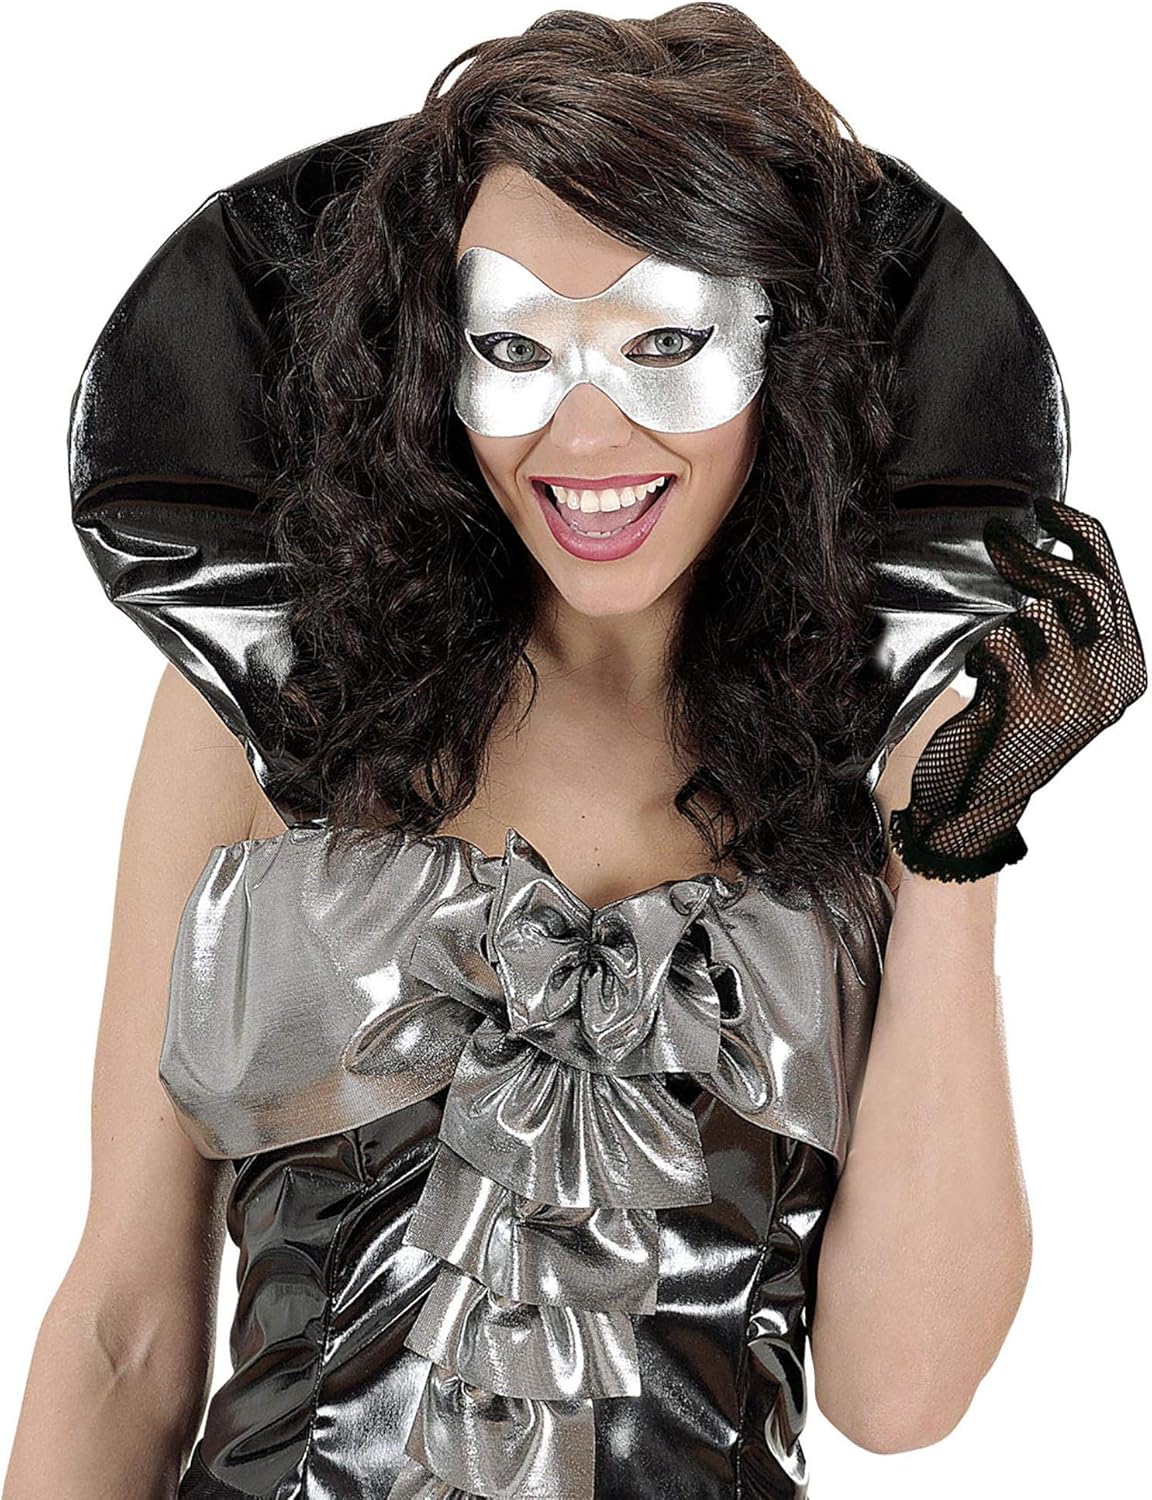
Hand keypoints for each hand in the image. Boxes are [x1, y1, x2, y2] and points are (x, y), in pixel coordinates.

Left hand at [889, 496, 1146, 881]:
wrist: (972, 808)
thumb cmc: (1009, 737)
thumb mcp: (1057, 681)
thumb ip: (1068, 628)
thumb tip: (1041, 550)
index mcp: (1127, 668)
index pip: (1111, 579)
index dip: (1080, 532)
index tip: (1046, 505)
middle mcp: (1110, 682)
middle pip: (1075, 586)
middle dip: (1030, 555)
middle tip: (995, 538)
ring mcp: (1072, 697)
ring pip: (1032, 615)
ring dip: (1002, 625)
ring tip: (995, 661)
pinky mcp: (1028, 709)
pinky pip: (997, 645)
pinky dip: (980, 653)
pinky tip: (980, 679)